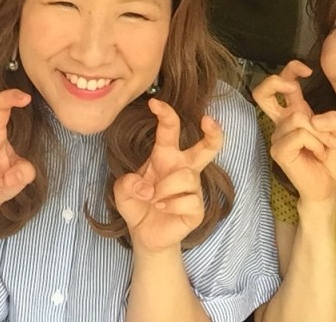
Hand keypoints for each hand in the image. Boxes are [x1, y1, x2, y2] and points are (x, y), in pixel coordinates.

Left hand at [115, 98, 222, 252]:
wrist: (145, 234)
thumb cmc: (137, 204)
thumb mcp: (121, 190)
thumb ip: (127, 183)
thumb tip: (146, 186)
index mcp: (166, 155)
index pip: (170, 130)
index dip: (165, 114)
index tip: (153, 102)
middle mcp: (183, 167)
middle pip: (208, 146)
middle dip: (214, 132)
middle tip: (209, 120)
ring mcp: (193, 188)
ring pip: (185, 175)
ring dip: (164, 188)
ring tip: (153, 198)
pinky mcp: (197, 207)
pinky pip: (188, 200)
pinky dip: (170, 205)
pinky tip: (162, 208)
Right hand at [253, 60, 335, 203]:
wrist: (328, 190)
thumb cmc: (330, 162)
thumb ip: (332, 119)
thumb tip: (315, 117)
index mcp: (295, 115)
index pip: (283, 85)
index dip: (290, 71)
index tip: (307, 70)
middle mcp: (282, 123)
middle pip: (263, 93)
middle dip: (275, 82)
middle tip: (293, 89)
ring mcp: (277, 136)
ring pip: (298, 117)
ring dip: (319, 133)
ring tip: (322, 148)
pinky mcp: (278, 150)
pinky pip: (300, 134)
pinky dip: (315, 143)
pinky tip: (316, 154)